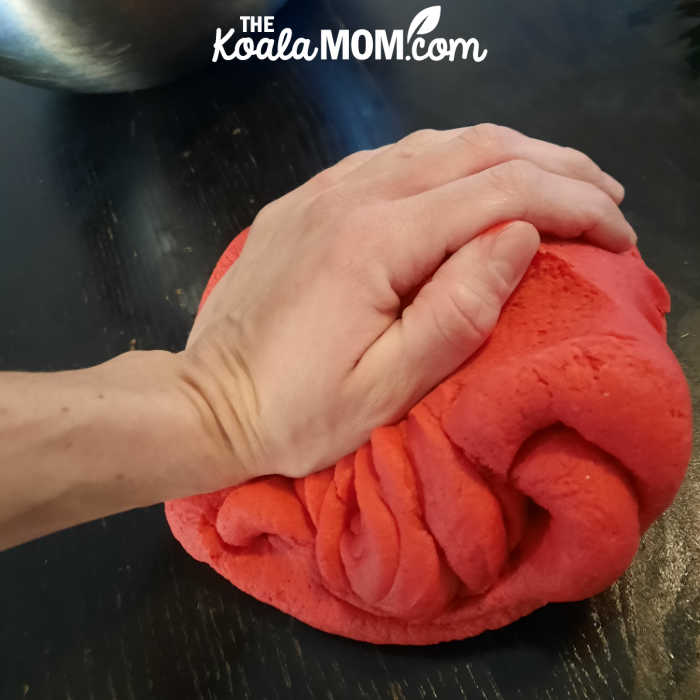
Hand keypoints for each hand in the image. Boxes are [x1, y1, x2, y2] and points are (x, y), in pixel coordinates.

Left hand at [180, 124, 633, 483]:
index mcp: (376, 240)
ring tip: (553, 180)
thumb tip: (519, 236)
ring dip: (505, 154)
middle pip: (475, 149)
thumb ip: (456, 311)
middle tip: (602, 196)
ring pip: (434, 144)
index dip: (573, 205)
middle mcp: (350, 195)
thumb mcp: (386, 386)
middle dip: (554, 165)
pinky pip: (389, 159)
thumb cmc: (296, 413)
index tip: (616, 233)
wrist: (205, 403)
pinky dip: (447, 160)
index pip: (502, 194)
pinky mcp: (303, 202)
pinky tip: (467, 180)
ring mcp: (321, 191)